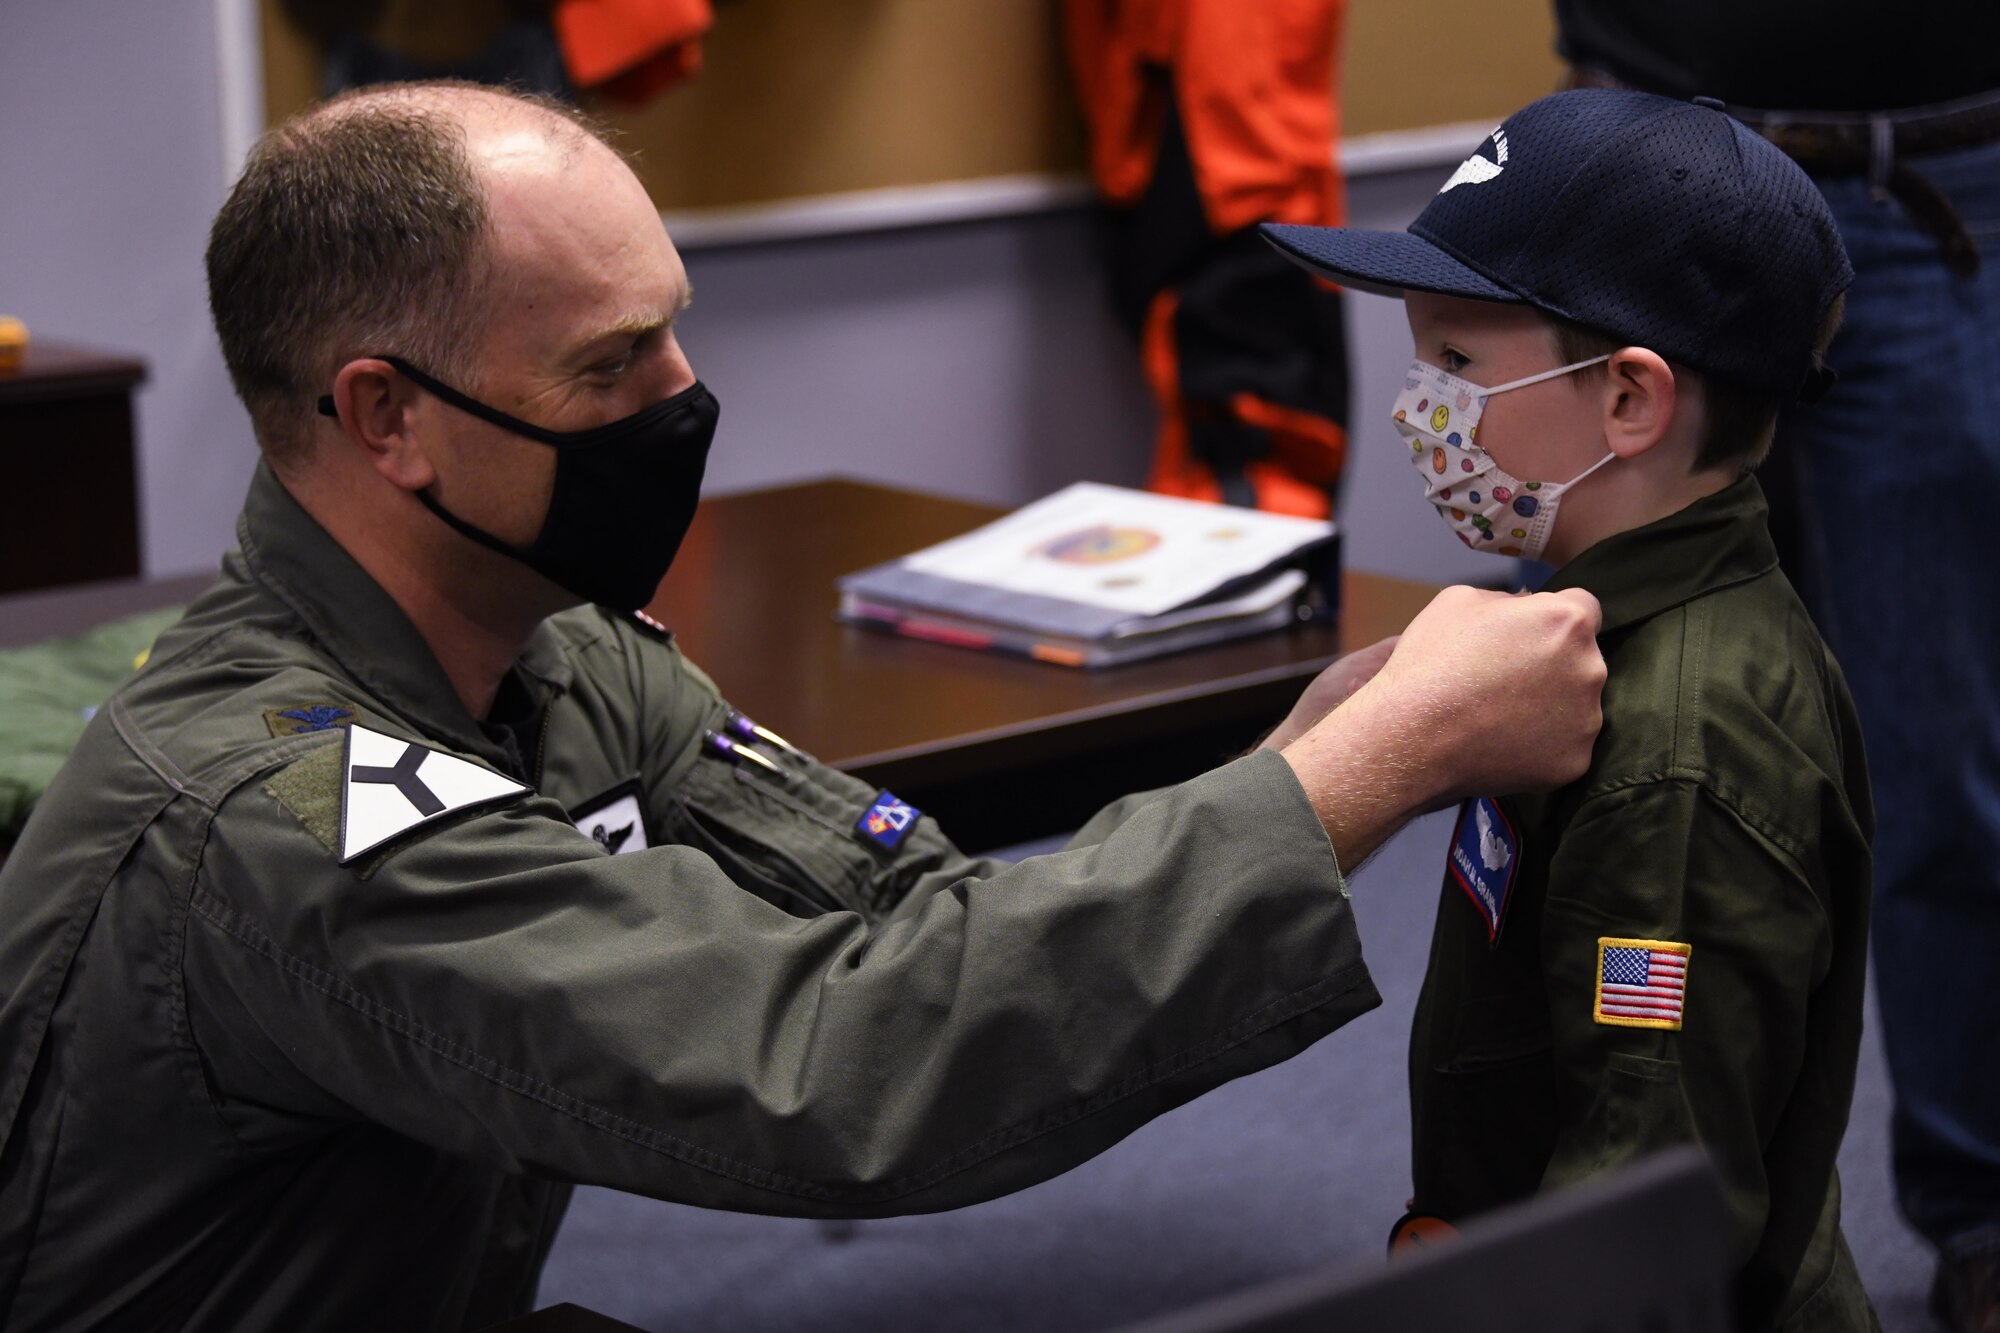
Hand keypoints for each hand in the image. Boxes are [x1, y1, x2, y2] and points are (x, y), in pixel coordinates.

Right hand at [1279, 586, 1604, 866]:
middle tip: (1504, 680)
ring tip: (1498, 714)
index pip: (1583, 608)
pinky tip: (1501, 742)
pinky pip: (1563, 747)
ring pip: (1575, 705)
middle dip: (1553, 664)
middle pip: (1582, 658)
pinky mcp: (1574, 761)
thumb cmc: (1431, 662)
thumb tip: (1525, 608)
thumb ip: (1508, 600)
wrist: (1412, 736)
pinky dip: (1540, 746)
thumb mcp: (1460, 600)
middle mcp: (1590, 668)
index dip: (1552, 620)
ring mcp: (1586, 720)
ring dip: (1549, 706)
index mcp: (1567, 621)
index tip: (1526, 637)